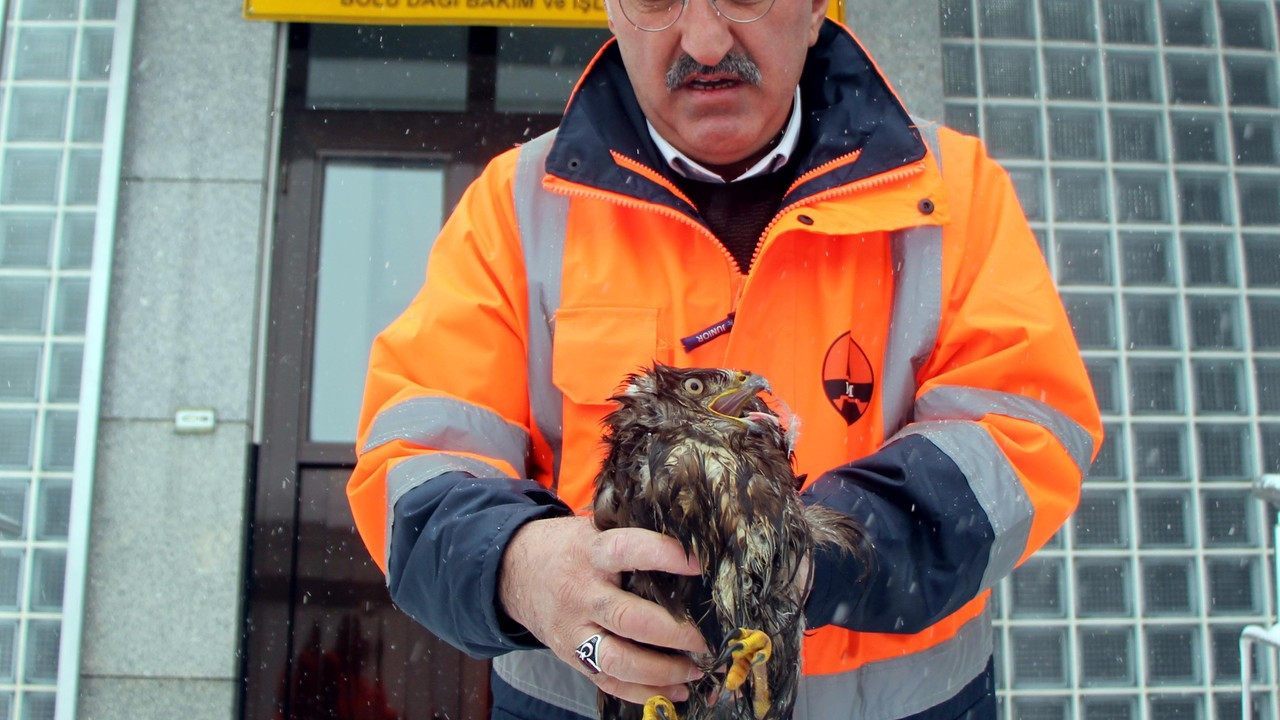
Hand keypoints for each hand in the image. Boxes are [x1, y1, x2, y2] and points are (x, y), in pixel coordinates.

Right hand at [498, 515, 708, 703]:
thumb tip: (694, 542)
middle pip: (627, 617)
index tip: (697, 563)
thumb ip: (632, 537)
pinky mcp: (572, 657)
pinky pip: (608, 683)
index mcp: (591, 552)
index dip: (662, 555)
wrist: (515, 571)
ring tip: (695, 669)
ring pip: (618, 659)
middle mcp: (581, 593)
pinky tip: (676, 691)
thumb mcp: (594, 530)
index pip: (627, 551)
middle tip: (707, 637)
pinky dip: (644, 693)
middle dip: (673, 632)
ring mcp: (575, 630)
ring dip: (662, 670)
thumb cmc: (572, 548)